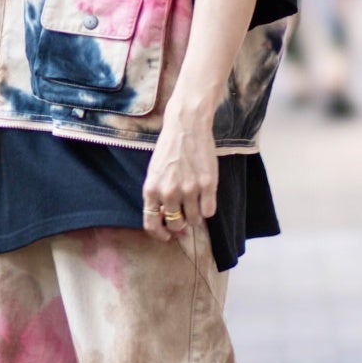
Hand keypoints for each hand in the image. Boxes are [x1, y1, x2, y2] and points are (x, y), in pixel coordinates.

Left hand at [142, 98, 216, 241]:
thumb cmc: (169, 149)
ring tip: (196, 203)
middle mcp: (169, 192)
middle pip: (176, 225)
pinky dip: (208, 208)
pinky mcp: (208, 185)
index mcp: (152, 190)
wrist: (186, 126)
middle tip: (186, 218)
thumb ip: (158, 195)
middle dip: (181, 225)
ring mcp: (189, 189)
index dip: (160, 234)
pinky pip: (210, 211)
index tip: (167, 236)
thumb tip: (167, 218)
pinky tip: (206, 197)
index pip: (151, 224)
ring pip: (195, 220)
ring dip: (196, 216)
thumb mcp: (154, 173)